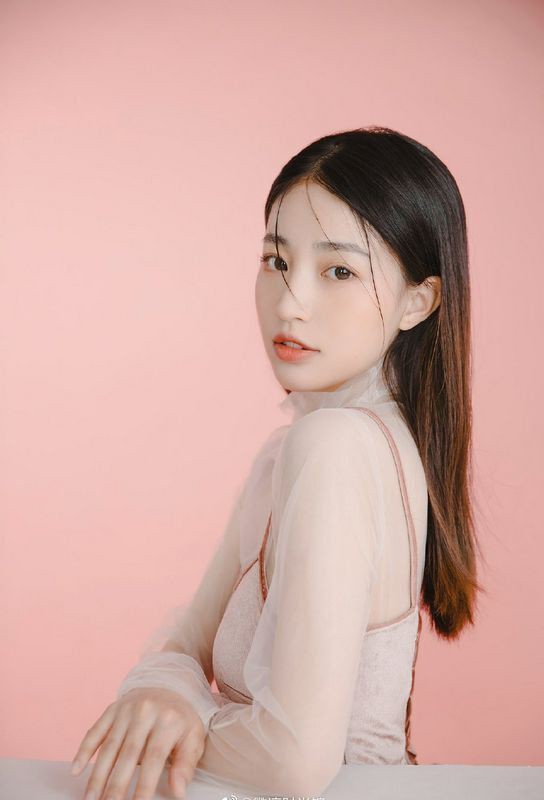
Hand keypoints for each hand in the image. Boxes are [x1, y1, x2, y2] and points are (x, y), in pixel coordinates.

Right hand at [71, 686, 206, 799]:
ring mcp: (126, 710)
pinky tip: (76, 770)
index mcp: (168, 721)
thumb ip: (186, 764)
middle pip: (128, 754)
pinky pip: (95, 731)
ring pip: (109, 746)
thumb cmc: (181, 718)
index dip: (144, 784)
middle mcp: (145, 713)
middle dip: (116, 785)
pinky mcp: (112, 709)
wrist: (168, 684)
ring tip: (90, 799)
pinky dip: (84, 750)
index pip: (154, 758)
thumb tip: (178, 792)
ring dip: (97, 775)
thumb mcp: (193, 736)